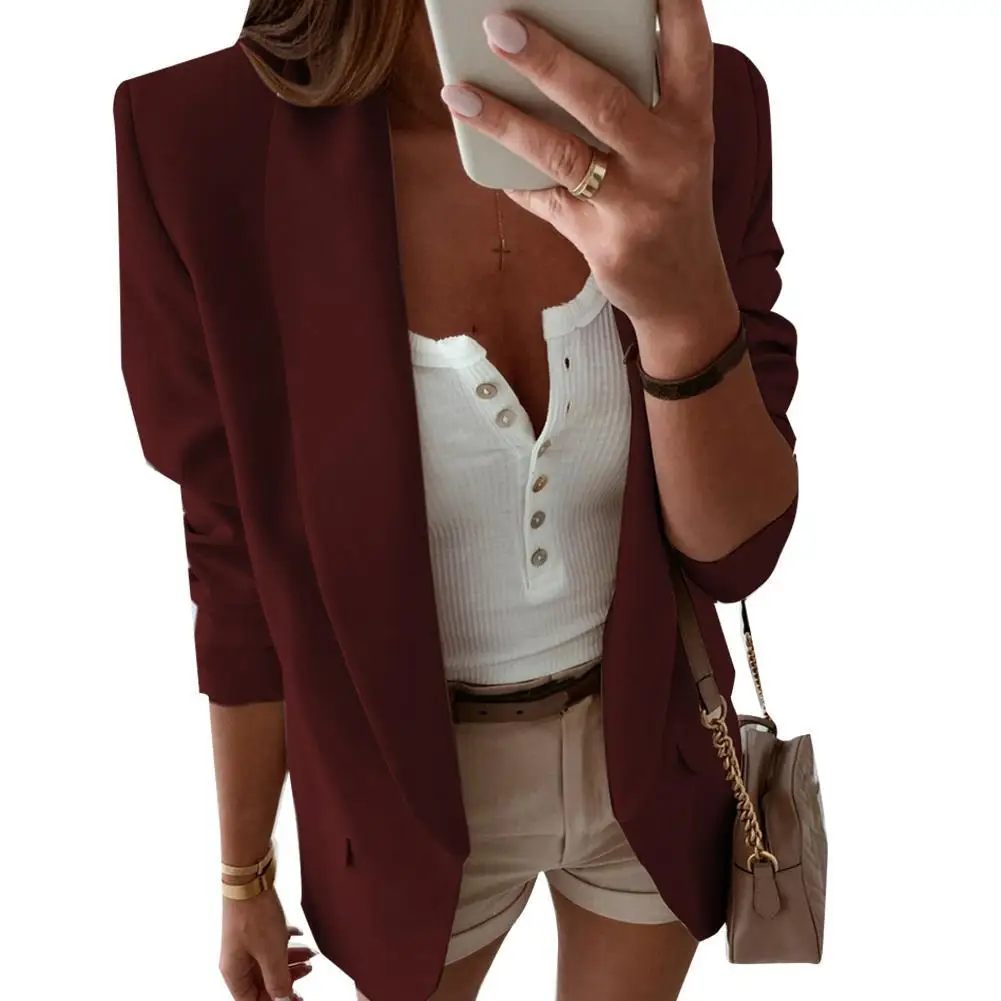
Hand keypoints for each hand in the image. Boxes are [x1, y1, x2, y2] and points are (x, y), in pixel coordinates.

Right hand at [219, 889, 315, 1000]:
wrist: (250, 875)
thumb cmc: (255, 914)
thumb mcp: (271, 953)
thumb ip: (278, 980)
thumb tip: (283, 1000)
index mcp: (234, 971)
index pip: (251, 1000)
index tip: (296, 998)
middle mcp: (237, 958)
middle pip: (262, 980)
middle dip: (287, 978)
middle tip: (307, 973)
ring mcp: (245, 940)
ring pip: (269, 958)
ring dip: (291, 958)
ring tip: (311, 953)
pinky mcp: (254, 924)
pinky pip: (271, 940)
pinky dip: (286, 940)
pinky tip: (299, 933)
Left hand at [439, 0, 738, 338]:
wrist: (685, 291)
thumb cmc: (668, 202)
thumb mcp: (673, 150)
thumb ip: (636, 105)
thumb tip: (552, 60)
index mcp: (691, 122)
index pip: (688, 49)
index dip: (669, 5)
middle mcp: (670, 159)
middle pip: (603, 100)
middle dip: (548, 60)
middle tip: (497, 26)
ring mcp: (636, 204)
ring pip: (561, 153)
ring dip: (504, 121)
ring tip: (458, 93)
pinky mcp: (603, 241)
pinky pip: (544, 200)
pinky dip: (512, 176)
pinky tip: (484, 156)